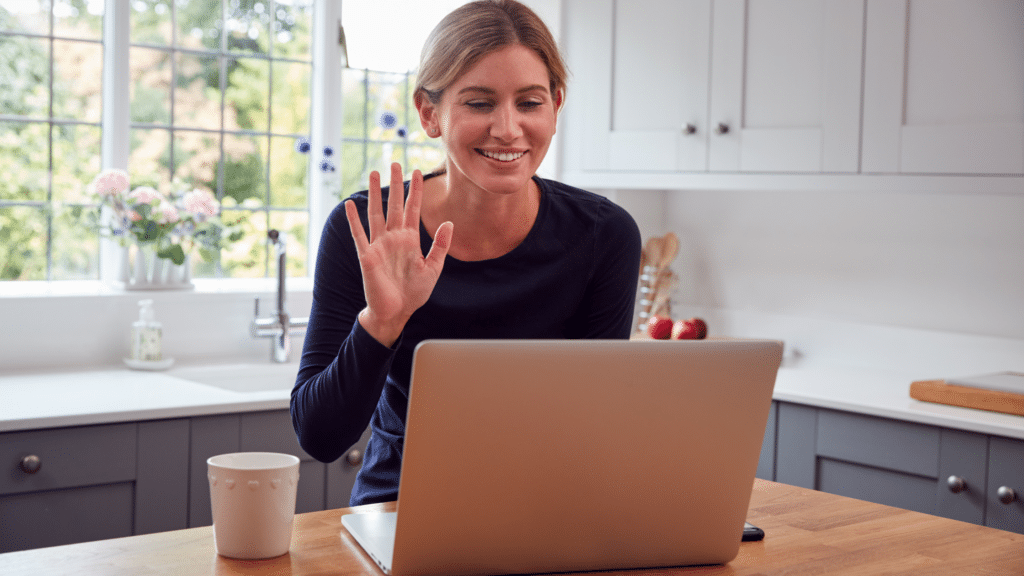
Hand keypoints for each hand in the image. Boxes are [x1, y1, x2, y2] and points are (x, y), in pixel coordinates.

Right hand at [344, 163, 453, 346]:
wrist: (396, 312)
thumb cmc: (414, 292)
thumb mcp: (433, 268)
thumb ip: (441, 245)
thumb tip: (449, 222)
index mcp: (410, 240)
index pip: (412, 209)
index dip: (415, 191)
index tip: (419, 172)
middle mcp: (394, 238)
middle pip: (394, 205)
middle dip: (395, 184)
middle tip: (396, 162)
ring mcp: (379, 245)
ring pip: (376, 213)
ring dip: (376, 193)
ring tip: (374, 172)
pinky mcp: (367, 256)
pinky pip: (359, 235)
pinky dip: (354, 220)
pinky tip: (350, 204)